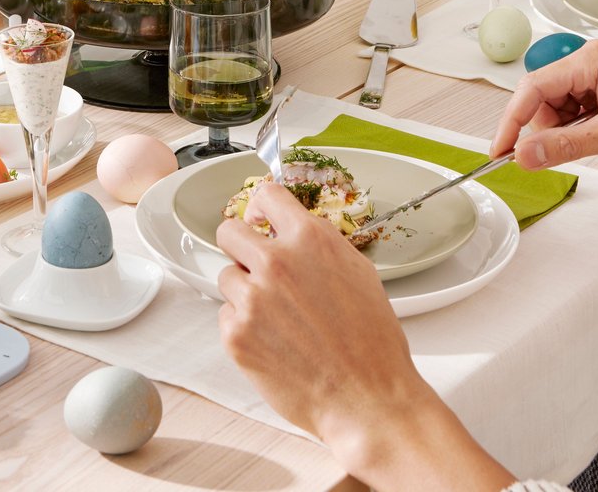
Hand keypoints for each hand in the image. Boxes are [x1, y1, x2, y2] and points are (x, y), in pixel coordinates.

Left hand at [216, 184, 509, 489]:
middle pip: (229, 231)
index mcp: (309, 240)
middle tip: (257, 266)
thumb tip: (291, 226)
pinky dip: (244, 325)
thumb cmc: (371, 343)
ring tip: (277, 316)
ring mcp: (252, 299)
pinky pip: (227, 314)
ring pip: (227, 276)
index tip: (260, 217)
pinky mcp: (236, 334)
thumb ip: (319, 242)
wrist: (368, 400)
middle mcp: (276, 263)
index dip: (262, 207)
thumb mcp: (358, 272)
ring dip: (245, 290)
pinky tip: (274, 340)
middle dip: (242, 246)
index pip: (267, 195)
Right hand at [490, 37, 597, 168]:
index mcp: (590, 60)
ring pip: (557, 107)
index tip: (501, 151)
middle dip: (540, 129)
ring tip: (590, 145)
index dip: (512, 121)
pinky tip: (595, 141)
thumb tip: (525, 155)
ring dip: (561, 131)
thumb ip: (565, 145)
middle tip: (544, 157)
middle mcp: (591, 63)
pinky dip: (576, 131)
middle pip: (542, 97)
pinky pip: (576, 112)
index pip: (533, 88)